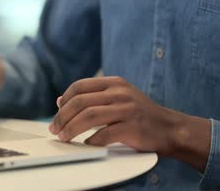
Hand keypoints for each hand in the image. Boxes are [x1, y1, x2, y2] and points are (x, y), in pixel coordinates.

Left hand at [49, 76, 204, 156]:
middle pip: (80, 102)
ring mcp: (127, 109)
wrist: (171, 129)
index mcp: (114, 83)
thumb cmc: (140, 115)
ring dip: (71, 128)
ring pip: (88, 116)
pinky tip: (87, 144)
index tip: (57, 114)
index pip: (80, 86)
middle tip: (55, 128)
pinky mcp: (133, 127)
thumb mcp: (117, 99)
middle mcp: (120, 93)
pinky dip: (91, 140)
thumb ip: (91, 98)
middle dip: (62, 116)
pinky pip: (105, 134)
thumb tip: (59, 100)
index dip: (64, 100)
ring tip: (64, 137)